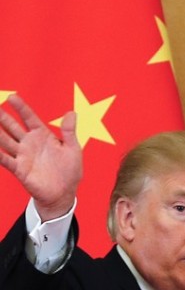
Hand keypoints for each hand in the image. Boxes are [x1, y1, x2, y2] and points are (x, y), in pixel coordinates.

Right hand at [0, 95, 81, 220]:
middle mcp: (30, 143)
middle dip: (2, 117)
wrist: (64, 192)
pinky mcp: (19, 169)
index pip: (29, 118)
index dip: (21, 108)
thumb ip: (69, 131)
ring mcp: (22, 156)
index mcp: (43, 136)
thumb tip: (71, 112)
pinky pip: (5, 159)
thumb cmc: (69, 170)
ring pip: (5, 141)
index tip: (12, 96)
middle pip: (12, 127)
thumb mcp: (72, 148)